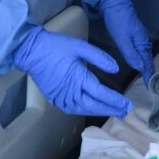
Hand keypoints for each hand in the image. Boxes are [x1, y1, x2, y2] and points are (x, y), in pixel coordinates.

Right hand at [12, 28, 131, 118]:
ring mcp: (60, 97)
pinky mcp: (54, 99)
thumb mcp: (80, 46)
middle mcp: (70, 92)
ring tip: (112, 111)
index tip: (128, 104)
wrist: (31, 51)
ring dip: (98, 111)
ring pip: (83, 110)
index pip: (101, 93)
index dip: (116, 100)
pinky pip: (72, 109)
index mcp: (78, 78)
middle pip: (94, 105)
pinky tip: (92, 108)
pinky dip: (84, 110)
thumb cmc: (56, 46)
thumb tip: (115, 69)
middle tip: (124, 112)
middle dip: (110, 109)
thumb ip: (99, 57)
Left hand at [98, 0, 153, 81]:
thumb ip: (131, 54)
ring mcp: (140, 38)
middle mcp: (144, 42)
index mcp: (142, 44)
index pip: (147, 64)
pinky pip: (141, 51)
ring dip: (146, 67)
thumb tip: (140, 68)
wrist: (114, 2)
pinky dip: (142, 59)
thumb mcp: (122, 39)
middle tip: (150, 86)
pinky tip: (139, 62)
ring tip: (146, 78)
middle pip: (148, 60)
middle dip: (150, 73)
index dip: (149, 75)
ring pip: (145, 56)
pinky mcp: (134, 35)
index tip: (150, 88)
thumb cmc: (118, 20)